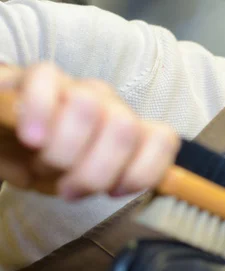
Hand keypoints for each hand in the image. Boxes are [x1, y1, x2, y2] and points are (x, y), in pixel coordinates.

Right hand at [0, 62, 179, 199]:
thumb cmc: (50, 163)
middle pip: (124, 130)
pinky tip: (30, 137)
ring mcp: (77, 88)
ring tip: (44, 164)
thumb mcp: (82, 183)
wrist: (10, 139)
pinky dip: (38, 113)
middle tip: (68, 188)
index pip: (162, 139)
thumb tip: (121, 186)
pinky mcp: (39, 76)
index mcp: (130, 132)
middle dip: (93, 172)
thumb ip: (112, 183)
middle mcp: (110, 106)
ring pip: (88, 108)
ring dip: (62, 150)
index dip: (141, 172)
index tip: (113, 192)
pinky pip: (46, 80)